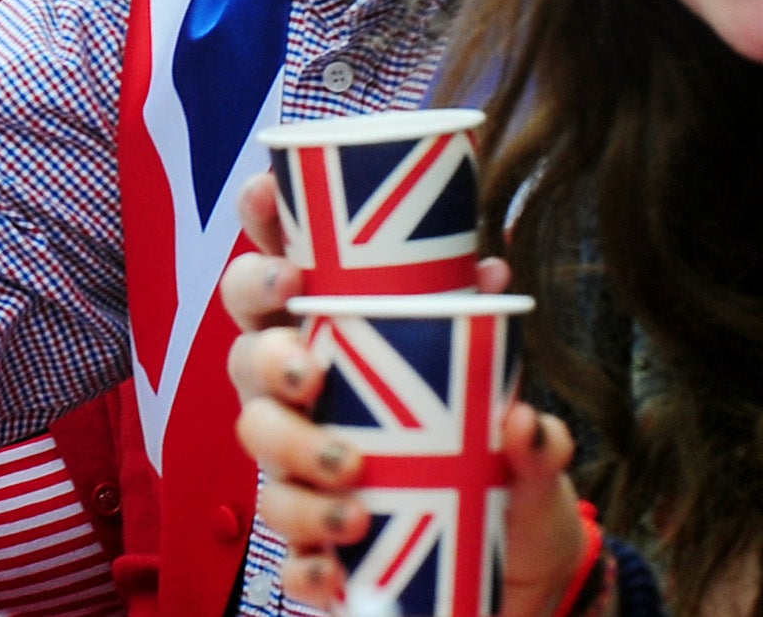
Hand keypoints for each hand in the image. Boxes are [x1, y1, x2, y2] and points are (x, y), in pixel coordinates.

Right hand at [222, 183, 579, 614]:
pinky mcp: (313, 540)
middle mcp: (300, 396)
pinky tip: (334, 565)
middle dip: (268, 356)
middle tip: (311, 372)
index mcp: (333, 338)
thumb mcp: (508, 420)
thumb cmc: (483, 457)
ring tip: (354, 477)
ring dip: (296, 456)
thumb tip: (514, 371)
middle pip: (245, 354)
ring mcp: (298, 466)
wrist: (507, 561)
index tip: (266, 196)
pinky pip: (285, 550)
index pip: (279, 270)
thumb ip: (517, 404)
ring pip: (257, 444)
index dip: (258, 226)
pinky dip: (304, 556)